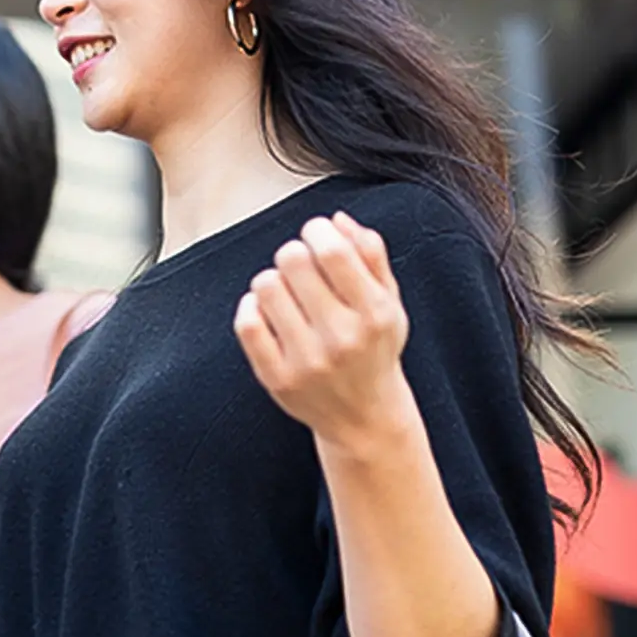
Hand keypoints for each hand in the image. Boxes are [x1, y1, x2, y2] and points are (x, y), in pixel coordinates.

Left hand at [234, 212, 412, 446]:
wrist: (365, 417)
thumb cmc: (375, 350)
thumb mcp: (390, 302)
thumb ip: (371, 255)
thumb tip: (337, 220)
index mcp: (374, 314)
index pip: (332, 252)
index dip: (317, 230)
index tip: (316, 234)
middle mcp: (342, 338)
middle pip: (294, 261)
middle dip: (294, 252)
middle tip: (301, 265)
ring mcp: (307, 361)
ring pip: (266, 286)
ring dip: (273, 278)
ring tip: (287, 291)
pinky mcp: (277, 378)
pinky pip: (247, 323)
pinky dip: (251, 305)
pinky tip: (267, 309)